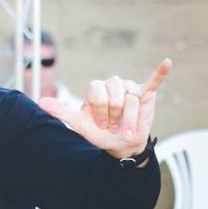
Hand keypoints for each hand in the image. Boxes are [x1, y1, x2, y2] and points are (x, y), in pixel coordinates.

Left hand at [39, 59, 171, 158]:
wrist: (121, 145)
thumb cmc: (100, 134)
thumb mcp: (80, 125)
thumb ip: (62, 111)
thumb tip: (40, 102)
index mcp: (96, 89)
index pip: (97, 93)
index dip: (99, 111)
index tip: (100, 124)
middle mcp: (113, 85)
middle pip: (114, 94)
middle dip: (114, 116)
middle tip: (113, 126)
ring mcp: (131, 88)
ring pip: (131, 99)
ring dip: (129, 119)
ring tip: (126, 129)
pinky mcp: (147, 94)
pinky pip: (154, 81)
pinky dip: (160, 73)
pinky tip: (167, 63)